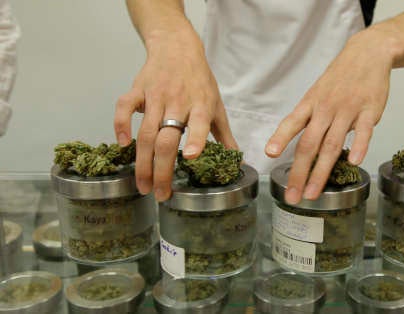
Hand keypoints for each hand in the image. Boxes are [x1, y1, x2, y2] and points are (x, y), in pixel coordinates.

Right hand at [114, 30, 236, 201]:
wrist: (177, 47)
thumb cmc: (199, 81)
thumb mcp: (216, 105)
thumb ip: (224, 134)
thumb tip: (237, 160)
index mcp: (200, 105)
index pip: (198, 123)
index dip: (195, 139)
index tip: (190, 157)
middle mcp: (177, 101)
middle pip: (166, 139)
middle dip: (162, 169)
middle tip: (160, 194)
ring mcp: (155, 96)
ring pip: (145, 132)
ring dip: (142, 162)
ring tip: (142, 185)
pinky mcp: (137, 89)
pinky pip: (124, 108)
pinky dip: (120, 125)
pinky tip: (122, 145)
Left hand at [265, 29, 395, 203]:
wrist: (367, 54)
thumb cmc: (340, 78)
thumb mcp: (317, 93)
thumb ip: (307, 119)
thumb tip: (293, 146)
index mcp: (311, 104)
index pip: (292, 123)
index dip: (280, 138)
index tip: (269, 154)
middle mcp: (326, 108)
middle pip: (309, 144)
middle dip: (299, 172)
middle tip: (292, 195)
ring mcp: (348, 109)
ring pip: (332, 144)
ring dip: (321, 171)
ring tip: (312, 193)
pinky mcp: (370, 110)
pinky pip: (364, 131)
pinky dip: (359, 146)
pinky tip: (354, 162)